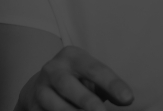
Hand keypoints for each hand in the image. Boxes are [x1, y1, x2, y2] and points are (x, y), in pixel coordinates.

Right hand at [15, 45, 134, 110]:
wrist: (42, 87)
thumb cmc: (78, 81)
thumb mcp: (93, 77)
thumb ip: (109, 87)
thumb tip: (126, 99)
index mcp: (71, 57)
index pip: (94, 69)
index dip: (112, 84)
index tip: (128, 98)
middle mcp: (52, 70)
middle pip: (68, 86)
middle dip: (87, 102)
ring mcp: (40, 89)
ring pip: (55, 105)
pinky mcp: (34, 107)